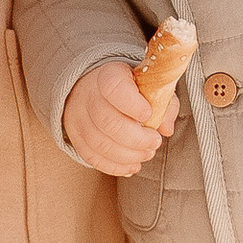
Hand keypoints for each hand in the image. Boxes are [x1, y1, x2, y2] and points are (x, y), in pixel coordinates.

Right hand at [62, 57, 177, 176]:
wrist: (95, 89)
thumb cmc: (130, 89)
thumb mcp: (150, 86)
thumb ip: (165, 103)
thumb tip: (166, 128)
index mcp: (108, 76)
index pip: (114, 87)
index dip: (133, 104)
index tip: (148, 114)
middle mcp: (88, 95)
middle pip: (108, 122)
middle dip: (137, 139)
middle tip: (155, 142)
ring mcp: (79, 117)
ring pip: (101, 144)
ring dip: (129, 155)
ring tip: (146, 153)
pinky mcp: (76, 137)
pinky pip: (93, 158)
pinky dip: (116, 166)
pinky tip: (133, 164)